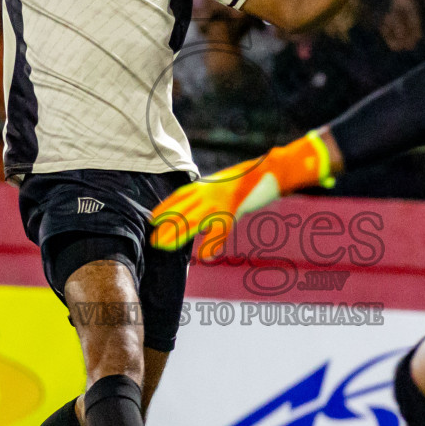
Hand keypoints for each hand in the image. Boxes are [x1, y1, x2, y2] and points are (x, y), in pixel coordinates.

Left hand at [150, 132, 335, 250]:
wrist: (272, 169)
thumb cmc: (248, 179)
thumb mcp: (226, 185)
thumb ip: (212, 196)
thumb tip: (203, 211)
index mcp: (207, 184)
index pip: (179, 196)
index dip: (165, 208)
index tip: (152, 218)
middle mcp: (210, 190)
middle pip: (182, 210)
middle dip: (166, 226)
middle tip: (153, 241)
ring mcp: (221, 199)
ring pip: (194, 219)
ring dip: (178, 234)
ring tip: (165, 247)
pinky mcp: (235, 208)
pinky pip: (221, 228)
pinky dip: (212, 243)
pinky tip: (205, 256)